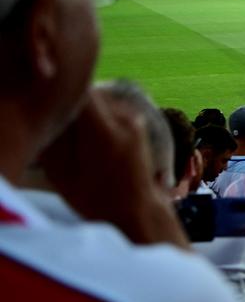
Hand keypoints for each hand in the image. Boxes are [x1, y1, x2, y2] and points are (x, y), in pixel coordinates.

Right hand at [38, 88, 188, 246]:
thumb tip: (52, 110)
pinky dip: (95, 116)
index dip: (61, 97)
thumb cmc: (93, 198)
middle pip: (89, 93)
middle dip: (71, 106)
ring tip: (78, 140)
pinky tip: (91, 140)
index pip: (81, 93)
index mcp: (105, 132)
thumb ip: (55, 136)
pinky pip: (108, 106)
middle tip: (62, 132)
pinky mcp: (137, 119)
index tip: (51, 114)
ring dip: (83, 111)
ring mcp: (134, 116)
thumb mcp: (62, 172)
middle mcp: (125, 118)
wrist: (135, 208)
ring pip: (99, 98)